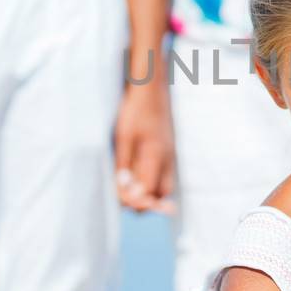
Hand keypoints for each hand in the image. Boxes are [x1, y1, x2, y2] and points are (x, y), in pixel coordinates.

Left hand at [114, 83, 175, 212]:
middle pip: (161, 195)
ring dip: (149, 194)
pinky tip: (138, 178)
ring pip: (165, 187)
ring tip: (130, 191)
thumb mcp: (123, 136)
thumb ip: (124, 164)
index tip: (119, 199)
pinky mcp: (169, 151)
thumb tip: (123, 188)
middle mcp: (168, 159)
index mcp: (156, 155)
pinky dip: (153, 183)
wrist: (152, 88)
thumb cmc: (135, 110)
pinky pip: (164, 176)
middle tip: (125, 198)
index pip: (149, 192)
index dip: (134, 200)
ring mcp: (171, 155)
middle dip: (144, 202)